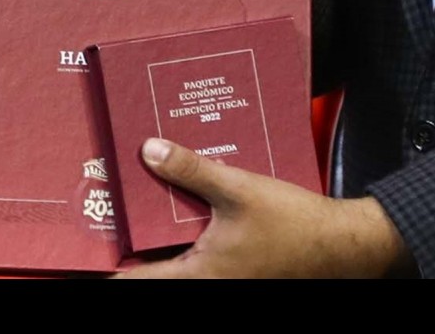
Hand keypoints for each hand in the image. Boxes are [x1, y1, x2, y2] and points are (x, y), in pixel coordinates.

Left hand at [114, 138, 414, 277]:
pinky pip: (198, 255)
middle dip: (131, 246)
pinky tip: (183, 206)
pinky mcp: (238, 270)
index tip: (89, 248)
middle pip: (153, 270)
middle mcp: (207, 284)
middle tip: (109, 215)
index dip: (109, 267)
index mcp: (198, 276)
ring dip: (158, 238)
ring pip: (176, 261)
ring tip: (139, 204)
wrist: (346, 247)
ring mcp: (224, 280)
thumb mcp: (238, 189)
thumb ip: (191, 170)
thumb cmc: (294, 225)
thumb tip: (148, 150)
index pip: (135, 281)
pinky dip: (184, 234)